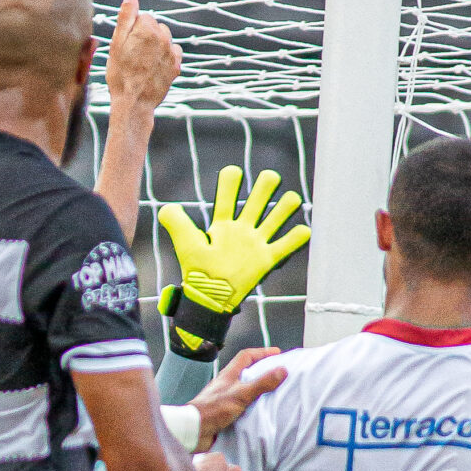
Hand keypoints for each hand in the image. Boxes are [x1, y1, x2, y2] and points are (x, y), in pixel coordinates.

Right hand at [104, 0, 180, 116]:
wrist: (134, 102)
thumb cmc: (120, 73)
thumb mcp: (116, 43)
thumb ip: (125, 17)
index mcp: (147, 29)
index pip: (142, 17)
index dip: (131, 30)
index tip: (125, 44)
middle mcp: (164, 37)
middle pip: (154, 26)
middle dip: (144, 35)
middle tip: (132, 54)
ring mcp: (172, 52)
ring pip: (164, 38)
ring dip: (155, 45)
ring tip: (142, 61)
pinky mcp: (176, 65)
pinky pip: (173, 51)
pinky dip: (165, 55)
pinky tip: (154, 66)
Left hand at [158, 167, 312, 359]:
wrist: (209, 298)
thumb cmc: (197, 271)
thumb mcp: (186, 243)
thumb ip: (176, 222)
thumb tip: (167, 207)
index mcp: (222, 224)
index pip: (228, 197)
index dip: (231, 182)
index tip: (233, 172)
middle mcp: (242, 230)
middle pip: (258, 201)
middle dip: (266, 187)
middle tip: (270, 177)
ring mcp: (256, 243)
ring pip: (276, 218)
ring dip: (286, 207)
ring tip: (292, 198)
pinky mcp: (266, 259)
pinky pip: (286, 246)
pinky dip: (297, 238)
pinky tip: (304, 230)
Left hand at [186, 345, 287, 448]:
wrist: (195, 430)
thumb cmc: (214, 409)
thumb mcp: (241, 394)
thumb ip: (261, 383)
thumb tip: (282, 370)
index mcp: (229, 375)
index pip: (246, 356)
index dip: (262, 352)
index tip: (277, 353)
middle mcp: (227, 384)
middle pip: (246, 371)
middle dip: (262, 370)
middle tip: (278, 372)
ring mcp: (225, 397)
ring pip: (245, 388)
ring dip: (258, 388)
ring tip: (274, 392)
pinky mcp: (225, 412)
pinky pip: (243, 404)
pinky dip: (253, 405)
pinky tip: (261, 411)